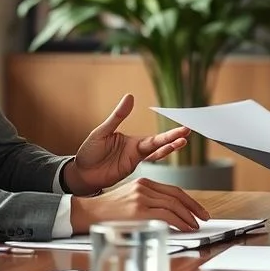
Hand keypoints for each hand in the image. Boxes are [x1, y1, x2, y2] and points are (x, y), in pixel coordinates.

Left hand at [67, 94, 189, 195]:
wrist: (81, 173)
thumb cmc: (89, 152)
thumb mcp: (102, 131)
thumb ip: (118, 116)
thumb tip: (130, 96)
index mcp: (131, 141)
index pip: (154, 137)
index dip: (169, 134)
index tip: (183, 128)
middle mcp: (136, 150)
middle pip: (159, 144)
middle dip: (174, 139)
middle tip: (188, 132)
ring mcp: (134, 161)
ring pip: (156, 155)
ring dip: (169, 149)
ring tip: (183, 142)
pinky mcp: (130, 171)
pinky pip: (147, 165)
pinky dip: (158, 160)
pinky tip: (166, 153)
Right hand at [71, 178, 210, 232]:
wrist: (88, 213)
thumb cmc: (108, 212)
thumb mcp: (130, 199)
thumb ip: (149, 202)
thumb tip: (170, 215)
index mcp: (143, 183)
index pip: (173, 191)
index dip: (189, 201)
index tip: (198, 210)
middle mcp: (144, 187)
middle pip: (177, 196)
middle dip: (194, 208)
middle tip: (204, 217)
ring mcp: (141, 198)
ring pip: (174, 205)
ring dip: (188, 217)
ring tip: (195, 225)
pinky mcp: (139, 210)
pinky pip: (166, 215)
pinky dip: (180, 222)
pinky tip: (185, 228)